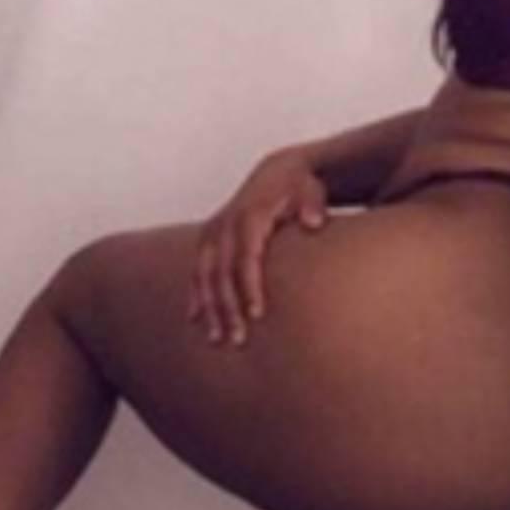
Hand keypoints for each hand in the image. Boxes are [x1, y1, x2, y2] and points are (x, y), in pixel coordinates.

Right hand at [186, 149, 328, 346]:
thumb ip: (312, 206)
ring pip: (204, 273)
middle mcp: (227, 223)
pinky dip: (196, 293)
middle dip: (228, 307)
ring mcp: (214, 229)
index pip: (246, 257)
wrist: (278, 171)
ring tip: (217, 339)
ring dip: (209, 307)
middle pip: (222, 271)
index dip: (249, 286)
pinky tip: (195, 319)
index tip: (257, 315)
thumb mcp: (311, 190)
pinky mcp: (209, 236)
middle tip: (238, 339)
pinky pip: (197, 268)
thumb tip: (314, 222)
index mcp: (250, 215)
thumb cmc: (299, 186)